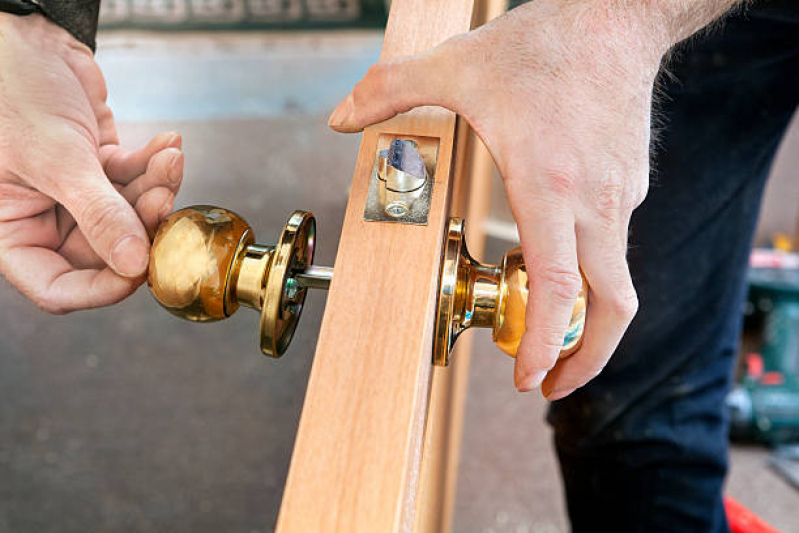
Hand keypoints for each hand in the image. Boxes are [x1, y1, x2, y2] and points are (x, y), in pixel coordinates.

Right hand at [0, 13, 183, 312]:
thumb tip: (135, 265)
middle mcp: (44, 219)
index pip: (58, 287)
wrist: (26, 39)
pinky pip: (136, 181)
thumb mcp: (55, 159)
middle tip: (164, 199)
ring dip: (156, 191)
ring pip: (129, 216)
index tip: (141, 269)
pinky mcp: (100, 169)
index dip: (101, 289)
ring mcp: (76, 196)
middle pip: (107, 251)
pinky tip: (168, 145)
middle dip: (141, 226)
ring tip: (169, 160)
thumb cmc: (14, 91)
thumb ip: (98, 214)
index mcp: (13, 230)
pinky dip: (155, 166)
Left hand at [327, 2, 670, 398]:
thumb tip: (342, 117)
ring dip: (583, 320)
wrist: (619, 18)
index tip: (530, 379)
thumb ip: (391, 90)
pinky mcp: (629, 187)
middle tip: (548, 383)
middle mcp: (593, 203)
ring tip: (545, 335)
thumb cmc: (546, 45)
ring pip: (615, 281)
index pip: (559, 288)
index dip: (545, 343)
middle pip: (612, 307)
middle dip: (584, 359)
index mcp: (549, 185)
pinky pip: (612, 247)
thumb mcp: (458, 65)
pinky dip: (588, 274)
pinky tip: (553, 264)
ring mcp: (620, 197)